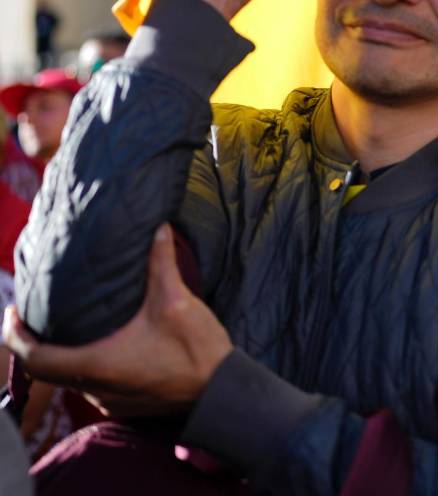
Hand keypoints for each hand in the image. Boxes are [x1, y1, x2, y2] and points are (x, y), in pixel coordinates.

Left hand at [2, 225, 232, 416]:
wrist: (221, 393)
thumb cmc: (197, 352)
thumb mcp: (177, 303)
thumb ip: (161, 265)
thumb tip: (158, 228)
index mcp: (96, 364)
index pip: (34, 357)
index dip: (15, 335)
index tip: (13, 311)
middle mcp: (94, 388)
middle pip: (46, 369)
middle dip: (35, 341)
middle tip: (36, 313)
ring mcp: (109, 400)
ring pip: (68, 379)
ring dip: (62, 354)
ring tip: (69, 323)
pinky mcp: (124, 404)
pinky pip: (90, 386)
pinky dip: (84, 365)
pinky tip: (103, 346)